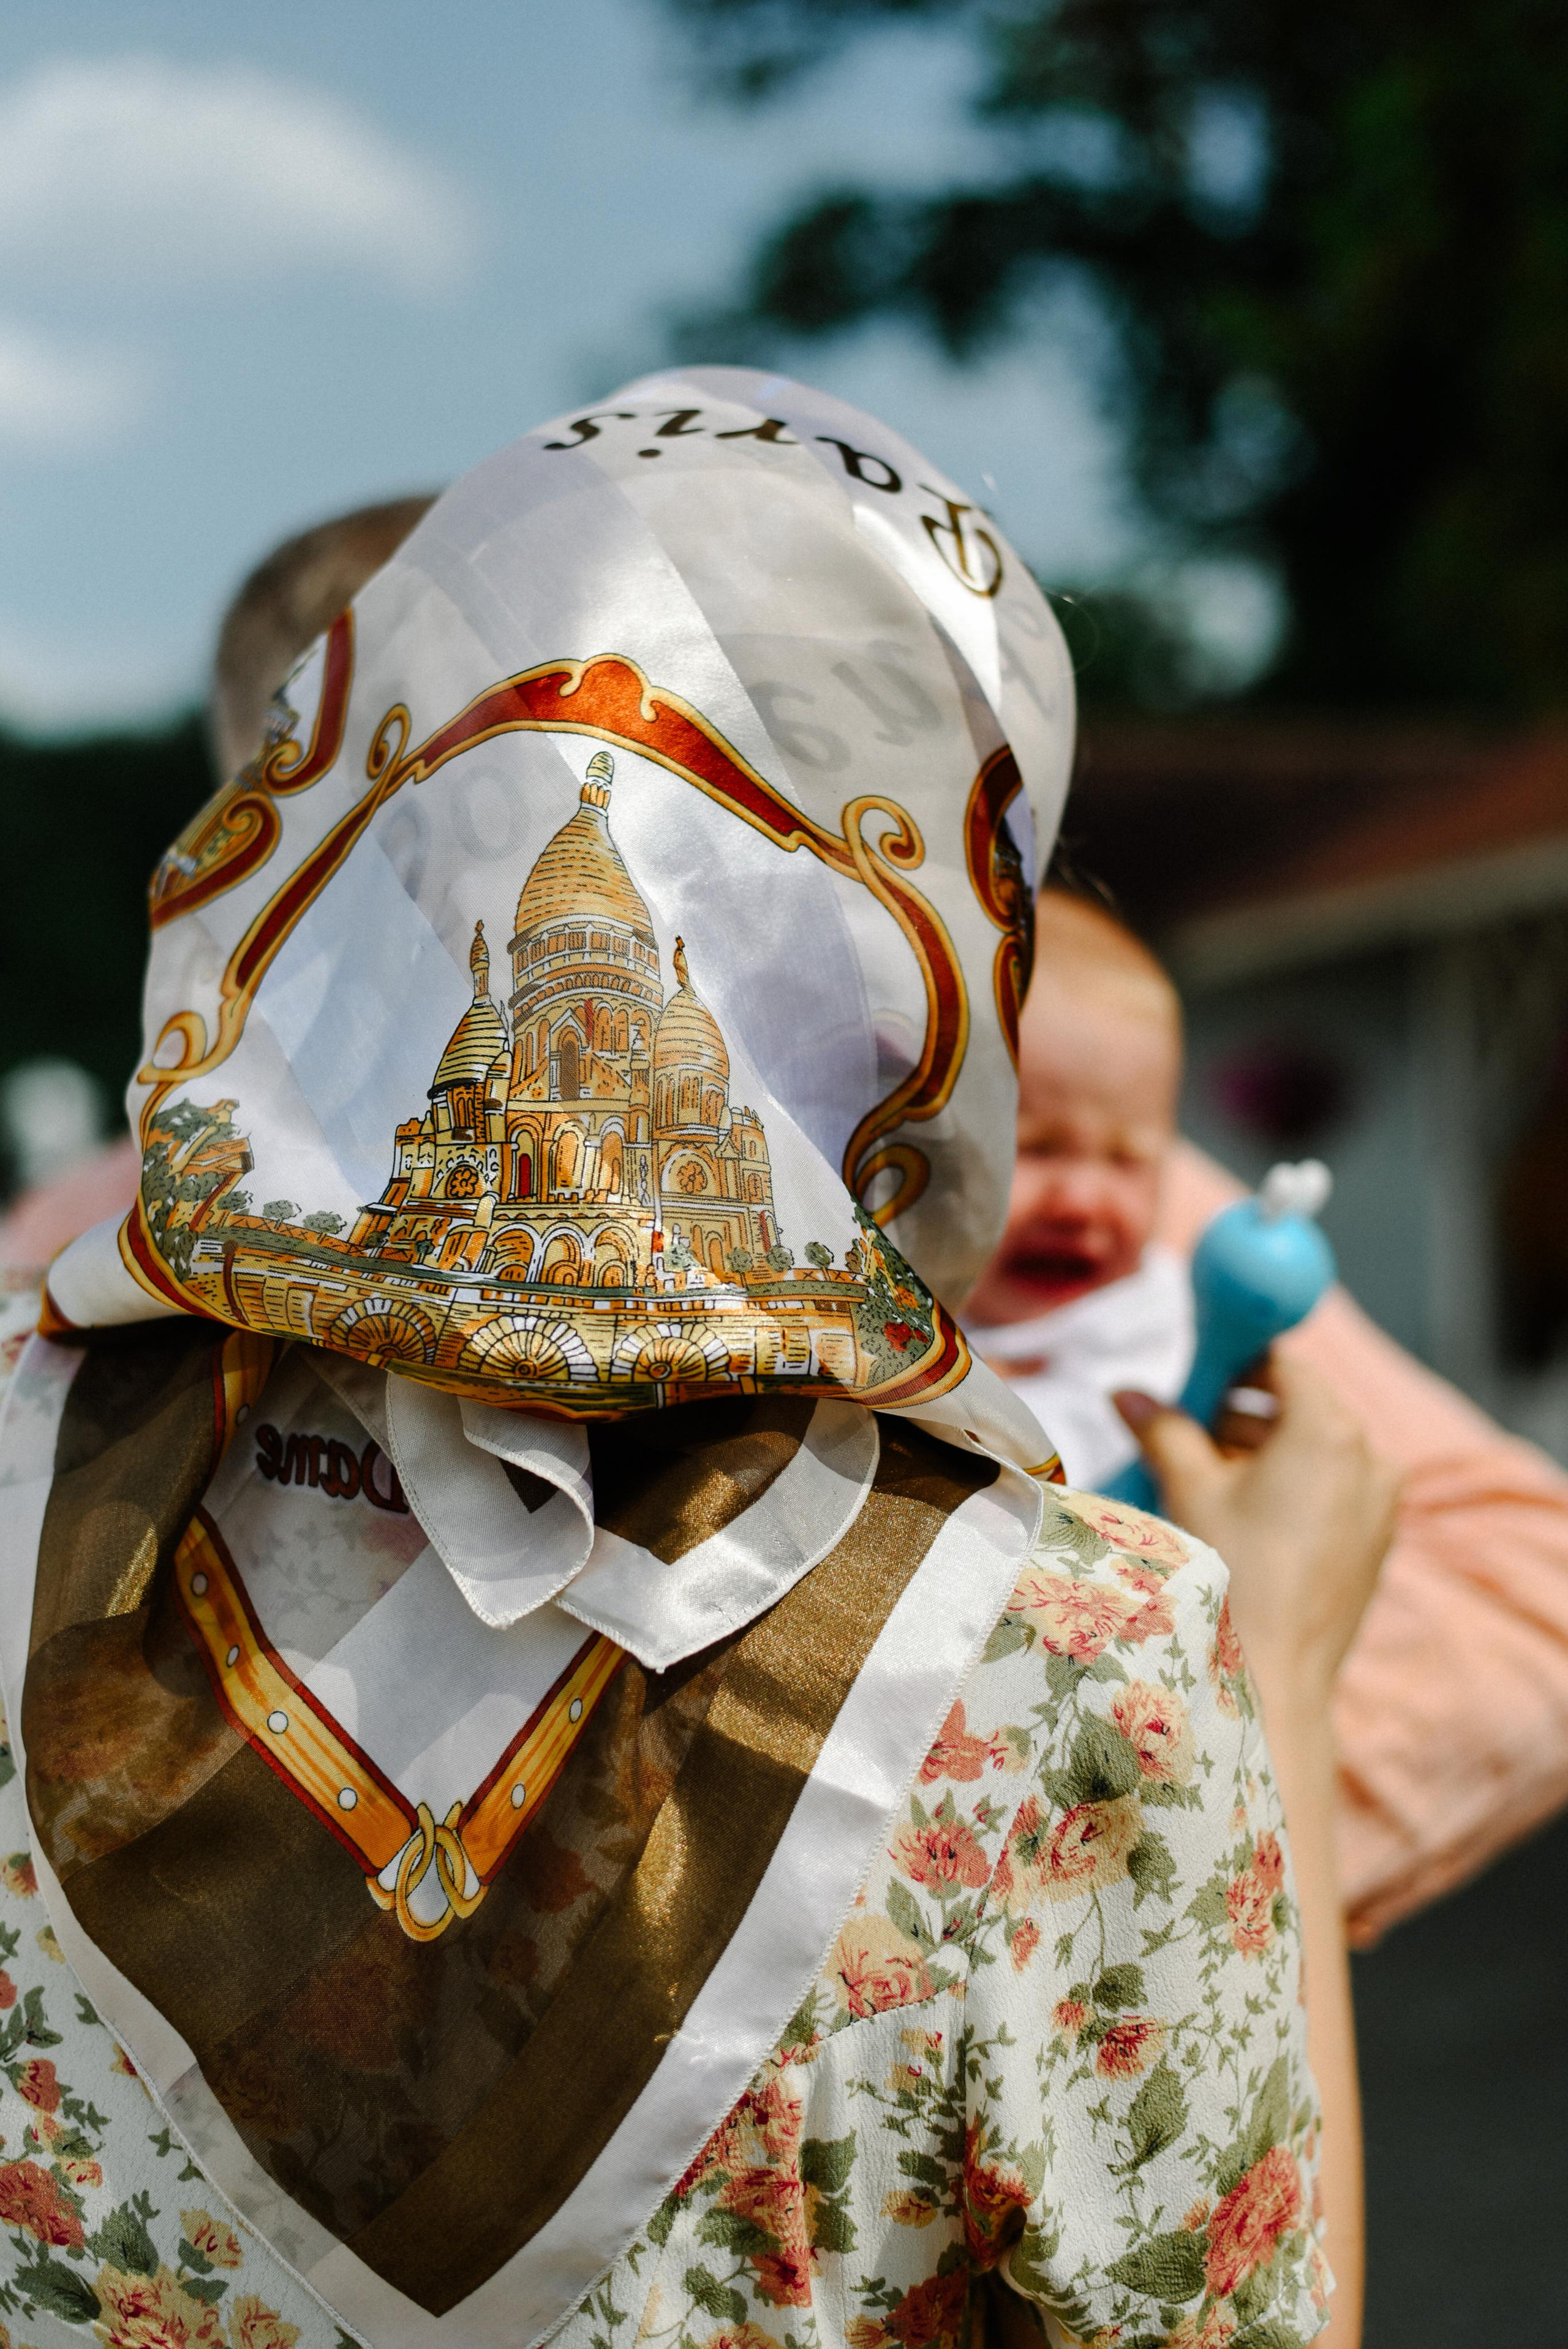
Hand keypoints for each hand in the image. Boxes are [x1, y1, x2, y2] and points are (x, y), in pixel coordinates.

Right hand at [1113, 1352, 1398, 1707]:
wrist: (1277, 1678)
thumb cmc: (1233, 1572)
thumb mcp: (1190, 1488)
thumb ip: (1163, 1429)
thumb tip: (1126, 1393)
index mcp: (1330, 1429)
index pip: (1281, 1364)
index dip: (1233, 1363)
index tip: (1192, 1377)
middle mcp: (1371, 1456)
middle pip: (1299, 1406)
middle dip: (1240, 1412)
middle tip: (1185, 1430)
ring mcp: (1381, 1503)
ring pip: (1315, 1451)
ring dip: (1262, 1450)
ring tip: (1206, 1476)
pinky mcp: (1375, 1541)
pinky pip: (1332, 1489)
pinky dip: (1292, 1486)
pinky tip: (1243, 1514)